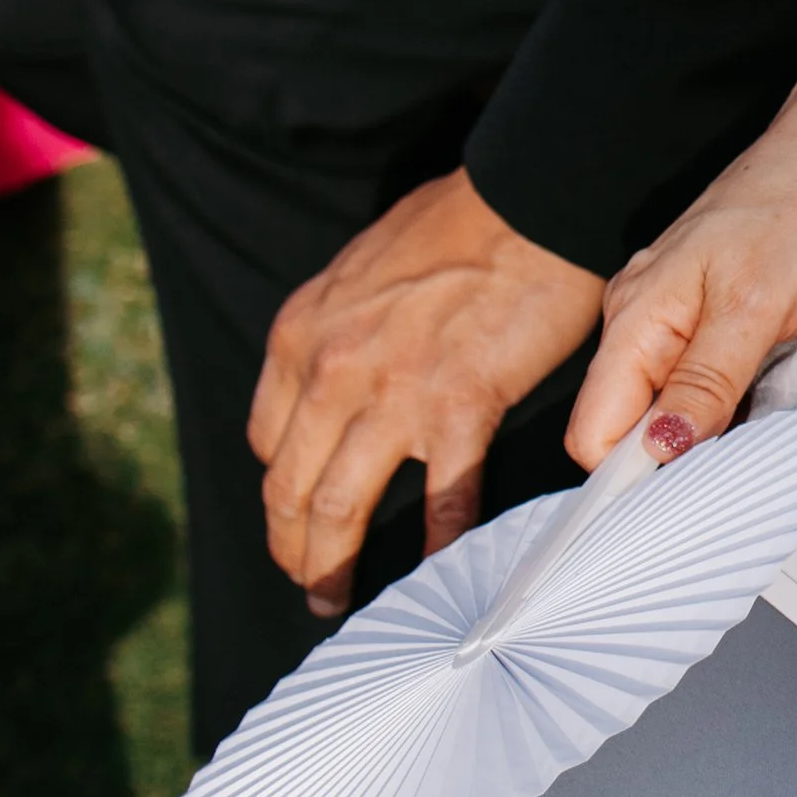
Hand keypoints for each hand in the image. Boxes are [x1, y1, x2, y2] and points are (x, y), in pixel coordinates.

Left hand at [251, 167, 606, 613]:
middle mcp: (330, 368)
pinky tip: (441, 569)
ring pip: (340, 507)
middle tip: (308, 584)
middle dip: (293, 549)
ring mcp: (392, 392)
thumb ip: (342, 330)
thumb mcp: (362, 270)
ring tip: (339, 599)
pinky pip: (441, 498)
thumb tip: (348, 374)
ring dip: (334, 566)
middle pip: (290, 488)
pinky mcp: (460, 406)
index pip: (269, 439)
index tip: (299, 511)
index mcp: (302, 333)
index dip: (282, 488)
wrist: (527, 197)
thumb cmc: (459, 222)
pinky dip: (438, 544)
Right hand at [565, 124, 796, 474]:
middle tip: (734, 472)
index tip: (683, 501)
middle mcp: (636, 322)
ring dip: (700, 433)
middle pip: (624, 426)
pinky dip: (717, 405)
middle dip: (670, 459)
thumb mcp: (755, 309)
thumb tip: (659, 452)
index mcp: (633, 320)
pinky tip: (756, 405)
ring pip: (660, 408)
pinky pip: (689, 383)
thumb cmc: (795, 217)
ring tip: (753, 435)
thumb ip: (705, 383)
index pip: (594, 433)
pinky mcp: (699, 318)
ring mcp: (666, 319)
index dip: (628, 478)